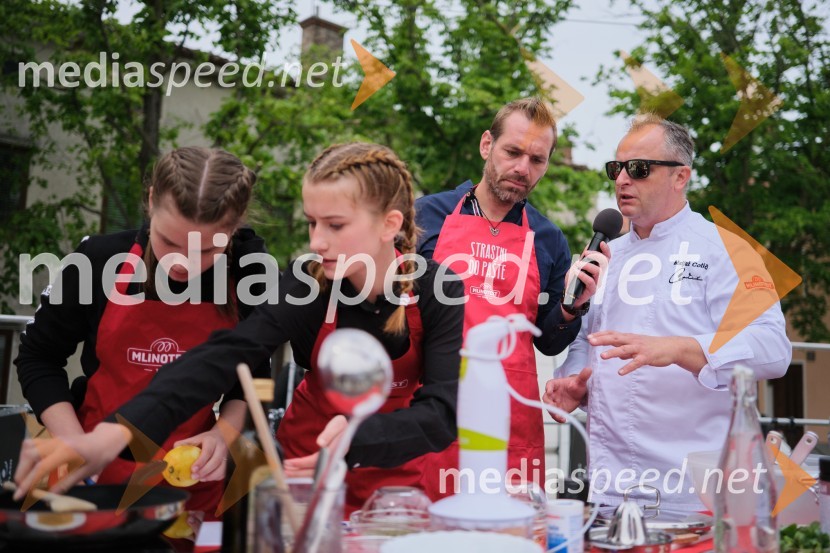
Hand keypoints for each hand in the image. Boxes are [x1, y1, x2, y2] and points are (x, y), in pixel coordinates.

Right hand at [13, 422, 129, 498]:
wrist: (105, 440)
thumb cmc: (99, 457)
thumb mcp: (86, 473)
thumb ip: (67, 483)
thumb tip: (49, 495)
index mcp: (67, 452)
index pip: (41, 467)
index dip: (28, 482)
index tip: (20, 495)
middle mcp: (57, 443)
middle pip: (30, 454)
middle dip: (21, 472)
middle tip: (22, 488)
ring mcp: (54, 439)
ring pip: (29, 447)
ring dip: (23, 464)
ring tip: (26, 479)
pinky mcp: (53, 440)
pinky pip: (34, 445)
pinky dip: (28, 457)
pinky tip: (32, 468)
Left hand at [174, 425, 227, 481]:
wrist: (222, 436)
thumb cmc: (206, 439)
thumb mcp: (196, 437)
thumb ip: (185, 443)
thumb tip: (174, 448)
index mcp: (212, 441)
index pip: (207, 452)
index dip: (201, 461)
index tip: (193, 469)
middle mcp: (221, 448)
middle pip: (215, 461)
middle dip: (204, 471)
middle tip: (194, 476)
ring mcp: (226, 456)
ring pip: (221, 468)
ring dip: (210, 476)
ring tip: (200, 479)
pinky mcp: (228, 462)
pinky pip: (223, 473)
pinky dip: (215, 477)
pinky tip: (206, 478)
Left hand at [283, 415, 347, 477]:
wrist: (349, 432)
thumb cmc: (342, 427)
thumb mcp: (338, 424)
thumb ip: (329, 433)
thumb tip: (320, 443)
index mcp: (336, 451)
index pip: (317, 461)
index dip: (303, 463)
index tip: (291, 462)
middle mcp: (333, 461)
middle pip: (315, 471)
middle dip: (298, 472)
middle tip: (284, 470)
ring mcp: (330, 465)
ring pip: (314, 474)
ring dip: (300, 475)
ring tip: (286, 473)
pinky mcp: (327, 466)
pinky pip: (315, 472)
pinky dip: (304, 474)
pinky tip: (295, 473)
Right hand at [543, 367, 591, 422]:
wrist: (578, 393)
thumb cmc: (576, 385)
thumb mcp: (580, 381)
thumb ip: (583, 376)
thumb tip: (589, 369)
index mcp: (555, 384)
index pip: (549, 384)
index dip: (548, 388)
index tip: (549, 391)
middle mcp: (553, 393)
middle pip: (546, 398)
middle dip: (549, 403)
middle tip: (553, 408)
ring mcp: (555, 402)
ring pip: (550, 407)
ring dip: (553, 412)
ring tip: (560, 417)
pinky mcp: (558, 409)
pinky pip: (555, 414)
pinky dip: (558, 418)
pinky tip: (563, 420)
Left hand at [562, 242, 610, 314]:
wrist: (570, 296)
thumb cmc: (574, 280)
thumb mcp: (577, 267)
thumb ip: (582, 259)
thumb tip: (586, 248)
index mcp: (598, 268)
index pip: (606, 258)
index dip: (606, 250)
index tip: (602, 243)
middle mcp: (599, 275)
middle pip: (604, 262)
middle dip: (595, 255)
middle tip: (585, 253)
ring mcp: (597, 282)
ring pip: (597, 271)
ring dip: (587, 265)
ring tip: (578, 265)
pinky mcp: (592, 290)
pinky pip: (590, 281)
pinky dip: (582, 275)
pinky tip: (576, 272)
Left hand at [588, 331, 705, 374]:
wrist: (672, 347)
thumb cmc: (653, 346)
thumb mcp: (637, 346)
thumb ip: (626, 350)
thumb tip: (616, 355)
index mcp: (629, 337)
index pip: (613, 333)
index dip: (601, 334)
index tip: (589, 337)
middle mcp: (633, 341)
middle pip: (615, 338)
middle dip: (602, 340)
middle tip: (591, 341)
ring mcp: (640, 349)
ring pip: (624, 349)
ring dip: (613, 352)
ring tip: (602, 356)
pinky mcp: (647, 357)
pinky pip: (636, 362)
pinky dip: (628, 367)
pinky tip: (620, 372)